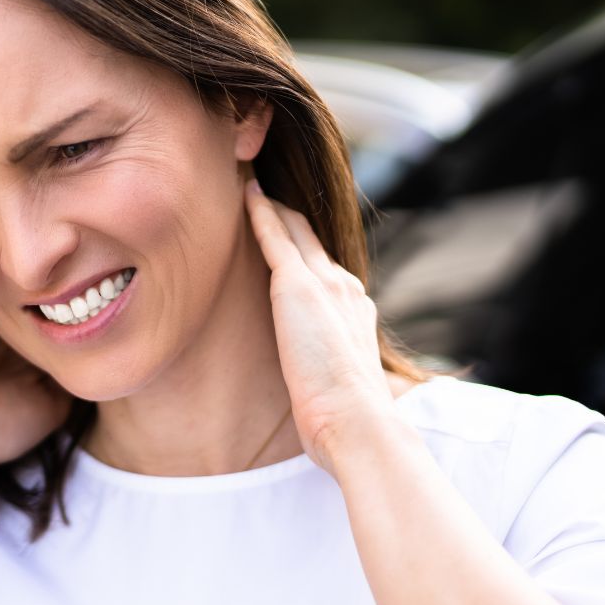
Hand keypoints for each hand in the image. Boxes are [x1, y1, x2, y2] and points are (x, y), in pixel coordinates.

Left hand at [244, 179, 395, 471]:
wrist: (359, 422)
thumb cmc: (347, 420)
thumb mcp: (342, 388)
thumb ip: (329, 373)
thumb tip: (319, 392)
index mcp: (355, 311)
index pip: (326, 268)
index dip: (306, 249)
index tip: (288, 233)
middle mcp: (344, 287)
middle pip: (312, 239)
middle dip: (290, 215)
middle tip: (263, 188)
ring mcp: (323, 283)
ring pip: (295, 229)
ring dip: (274, 205)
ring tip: (251, 182)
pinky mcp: (297, 285)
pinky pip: (275, 236)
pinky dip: (260, 211)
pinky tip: (246, 192)